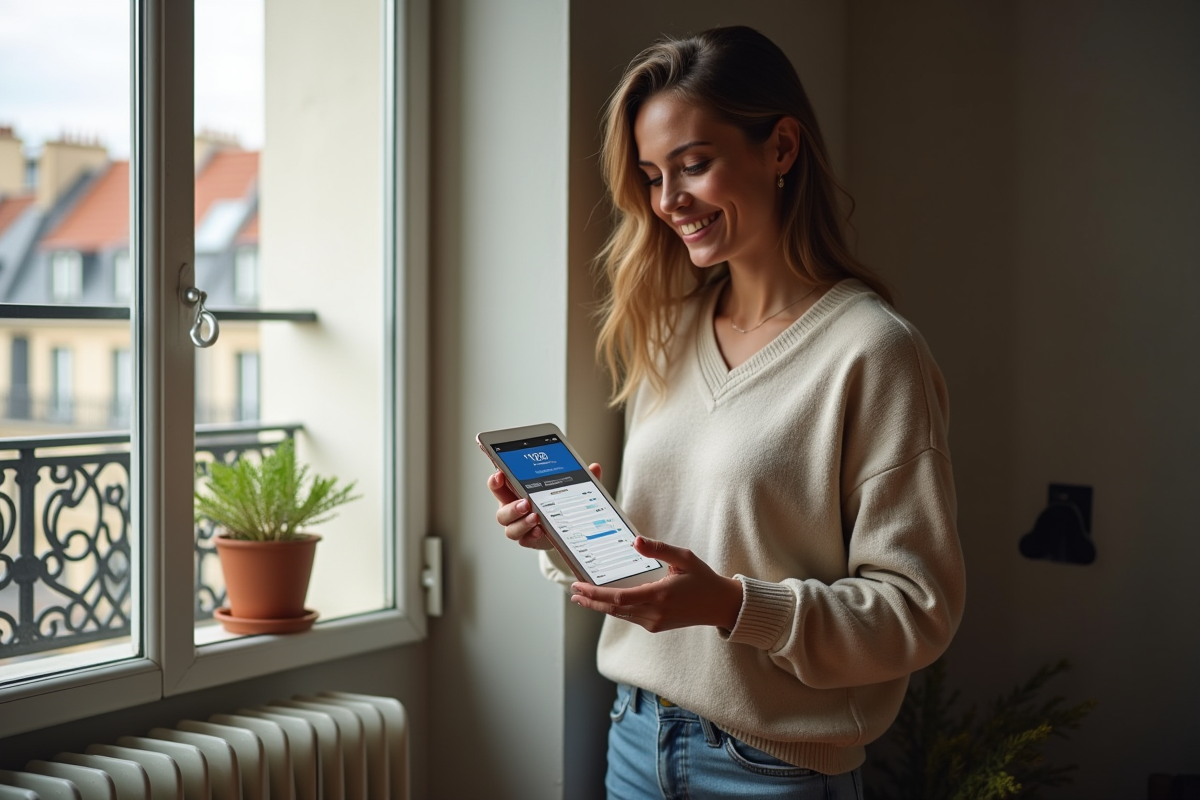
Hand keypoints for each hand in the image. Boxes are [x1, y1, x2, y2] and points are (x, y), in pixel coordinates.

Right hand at [488, 463, 602, 550]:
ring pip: (510, 529)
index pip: (498, 486)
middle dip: (511, 508)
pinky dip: (532, 536)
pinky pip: (524, 540)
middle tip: (526, 503)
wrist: (562, 527)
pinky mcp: (528, 540)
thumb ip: (579, 478)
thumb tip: (595, 467)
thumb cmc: (557, 502)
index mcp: (515, 493)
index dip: (495, 481)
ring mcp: (519, 527)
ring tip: (536, 518)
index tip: (500, 475)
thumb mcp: (568, 488)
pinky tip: (541, 531)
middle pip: (501, 512)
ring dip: (522, 524)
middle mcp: (513, 511)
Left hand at [570, 536, 743, 631]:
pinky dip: (614, 608)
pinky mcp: (655, 626)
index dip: (596, 593)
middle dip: (591, 600)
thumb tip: (635, 542)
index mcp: (660, 595)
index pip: (619, 597)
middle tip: (573, 592)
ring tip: (582, 597)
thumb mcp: (684, 558)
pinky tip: (605, 600)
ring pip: (619, 614)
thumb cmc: (703, 579)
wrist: (720, 606)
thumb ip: (659, 549)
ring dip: (599, 605)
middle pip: (613, 609)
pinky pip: (629, 617)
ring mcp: (654, 622)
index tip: (579, 586)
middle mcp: (655, 612)